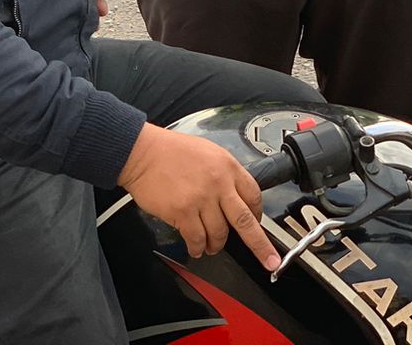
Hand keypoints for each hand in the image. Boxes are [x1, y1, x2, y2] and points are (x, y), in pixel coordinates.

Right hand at [118, 124, 278, 270]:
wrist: (143, 152)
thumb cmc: (171, 151)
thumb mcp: (208, 152)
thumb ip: (223, 174)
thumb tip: (233, 197)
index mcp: (228, 166)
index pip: (254, 195)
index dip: (257, 214)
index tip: (257, 224)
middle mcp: (218, 183)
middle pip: (246, 221)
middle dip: (260, 245)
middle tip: (269, 261)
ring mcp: (201, 198)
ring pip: (219, 234)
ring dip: (216, 245)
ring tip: (211, 246)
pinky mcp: (183, 211)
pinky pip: (197, 238)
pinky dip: (197, 247)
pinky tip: (195, 247)